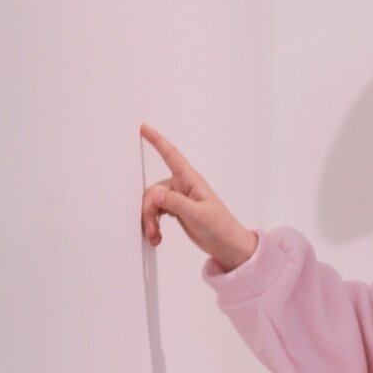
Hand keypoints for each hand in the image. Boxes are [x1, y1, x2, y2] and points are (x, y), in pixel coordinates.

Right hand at [139, 123, 257, 268]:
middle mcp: (183, 186)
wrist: (229, 245)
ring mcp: (180, 198)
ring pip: (154, 203)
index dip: (156, 140)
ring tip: (156, 236)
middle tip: (153, 229)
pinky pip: (158, 211)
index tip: (144, 127)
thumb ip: (175, 203)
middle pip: (155, 190)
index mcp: (191, 180)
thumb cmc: (220, 227)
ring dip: (151, 219)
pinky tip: (158, 236)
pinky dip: (155, 223)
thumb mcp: (197, 215)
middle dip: (149, 209)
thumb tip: (155, 194)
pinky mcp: (178, 210)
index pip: (171, 155)